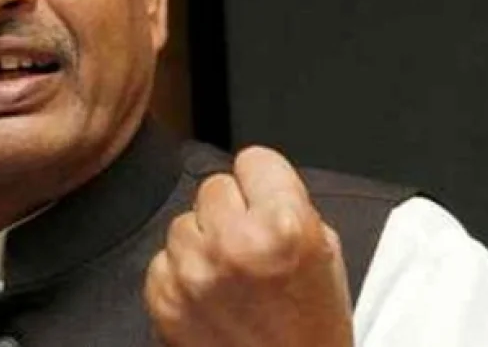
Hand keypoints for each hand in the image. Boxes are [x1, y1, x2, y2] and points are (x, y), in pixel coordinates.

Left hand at [144, 146, 352, 346]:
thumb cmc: (311, 329)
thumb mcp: (324, 254)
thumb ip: (287, 205)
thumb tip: (254, 179)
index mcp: (284, 226)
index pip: (254, 159)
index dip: (263, 183)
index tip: (268, 201)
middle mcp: (234, 243)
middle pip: (214, 186)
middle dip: (231, 211)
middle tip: (251, 248)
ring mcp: (192, 271)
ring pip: (183, 221)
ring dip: (203, 242)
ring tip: (231, 277)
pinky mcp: (163, 296)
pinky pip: (162, 259)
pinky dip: (180, 273)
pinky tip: (209, 297)